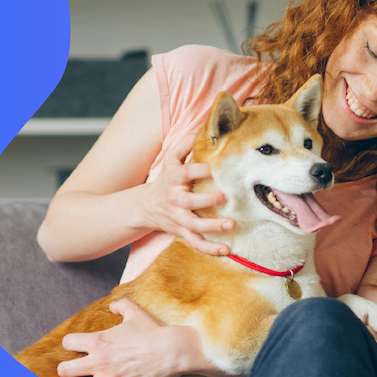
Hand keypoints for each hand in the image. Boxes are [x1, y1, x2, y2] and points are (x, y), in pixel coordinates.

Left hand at [57, 299, 192, 376]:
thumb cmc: (153, 331)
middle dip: (67, 371)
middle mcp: (98, 362)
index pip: (67, 342)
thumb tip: (112, 305)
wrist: (173, 350)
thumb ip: (120, 305)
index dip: (71, 345)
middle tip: (76, 373)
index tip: (78, 348)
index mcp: (98, 341)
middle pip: (64, 370)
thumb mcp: (135, 312)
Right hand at [138, 135, 232, 255]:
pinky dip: (210, 249)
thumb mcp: (171, 160)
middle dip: (206, 200)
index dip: (197, 170)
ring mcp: (179, 218)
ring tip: (230, 226)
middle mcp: (175, 200)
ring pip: (193, 226)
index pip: (184, 173)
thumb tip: (204, 126)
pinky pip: (196, 243)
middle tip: (225, 197)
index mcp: (174, 179)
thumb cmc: (165, 179)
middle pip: (189, 202)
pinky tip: (227, 250)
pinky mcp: (182, 232)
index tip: (213, 168)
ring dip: (212, 228)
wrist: (145, 207)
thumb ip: (186, 144)